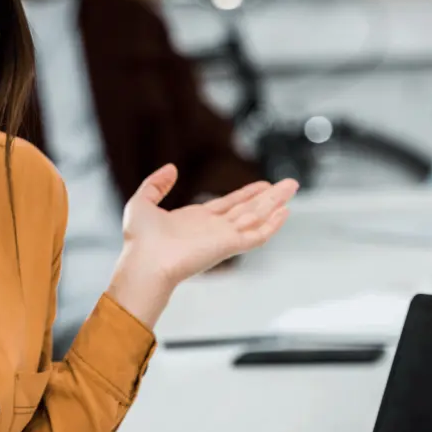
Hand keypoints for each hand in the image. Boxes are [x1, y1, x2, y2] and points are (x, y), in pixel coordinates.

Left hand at [120, 164, 297, 286]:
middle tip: (289, 184)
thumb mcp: (142, 202)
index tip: (262, 185)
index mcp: (196, 220)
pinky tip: (285, 211)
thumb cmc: (139, 242)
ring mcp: (223, 237)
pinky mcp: (229, 246)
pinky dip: (272, 224)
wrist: (143, 262)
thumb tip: (171, 168)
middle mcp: (213, 229)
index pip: (229, 204)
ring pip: (257, 216)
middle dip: (269, 196)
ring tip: (292, 187)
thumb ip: (156, 184)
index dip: (247, 193)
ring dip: (276, 202)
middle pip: (248, 208)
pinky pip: (257, 235)